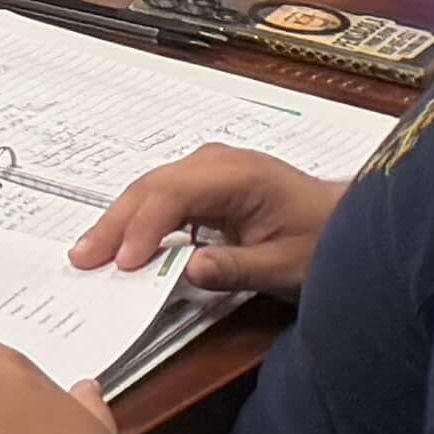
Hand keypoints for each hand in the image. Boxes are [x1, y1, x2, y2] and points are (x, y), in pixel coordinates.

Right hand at [73, 141, 344, 300]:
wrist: (351, 223)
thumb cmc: (326, 243)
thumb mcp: (288, 266)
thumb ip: (238, 268)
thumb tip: (188, 271)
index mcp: (237, 174)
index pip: (174, 194)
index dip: (145, 228)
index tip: (124, 263)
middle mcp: (215, 162)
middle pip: (151, 187)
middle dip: (115, 223)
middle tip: (82, 258)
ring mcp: (208, 169)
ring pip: (150, 190)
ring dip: (119, 222)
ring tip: (88, 252)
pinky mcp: (206, 184)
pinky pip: (163, 199)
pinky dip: (139, 221)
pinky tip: (121, 243)